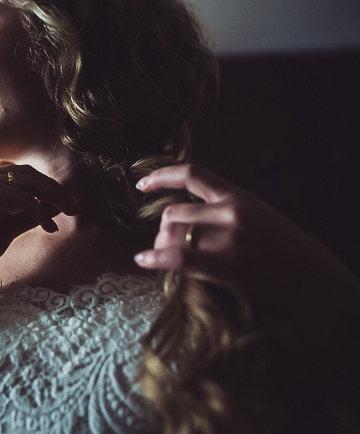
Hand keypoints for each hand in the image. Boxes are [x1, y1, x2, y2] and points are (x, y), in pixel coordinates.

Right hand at [0, 164, 78, 279]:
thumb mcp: (10, 224)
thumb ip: (30, 211)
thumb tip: (59, 203)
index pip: (20, 174)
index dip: (45, 185)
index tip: (65, 200)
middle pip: (27, 173)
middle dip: (54, 188)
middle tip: (74, 205)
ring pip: (29, 183)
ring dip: (54, 197)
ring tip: (71, 212)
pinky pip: (26, 199)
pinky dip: (42, 213)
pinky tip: (50, 228)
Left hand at [132, 164, 350, 306]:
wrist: (314, 280)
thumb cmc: (285, 252)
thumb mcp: (259, 216)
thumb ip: (228, 210)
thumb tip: (191, 216)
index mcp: (238, 196)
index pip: (192, 174)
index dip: (161, 176)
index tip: (141, 184)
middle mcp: (231, 212)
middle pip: (172, 213)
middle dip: (162, 230)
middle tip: (164, 245)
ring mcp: (228, 238)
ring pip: (171, 234)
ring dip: (161, 246)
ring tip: (166, 257)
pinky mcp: (226, 265)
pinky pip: (178, 257)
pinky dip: (155, 257)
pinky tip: (142, 259)